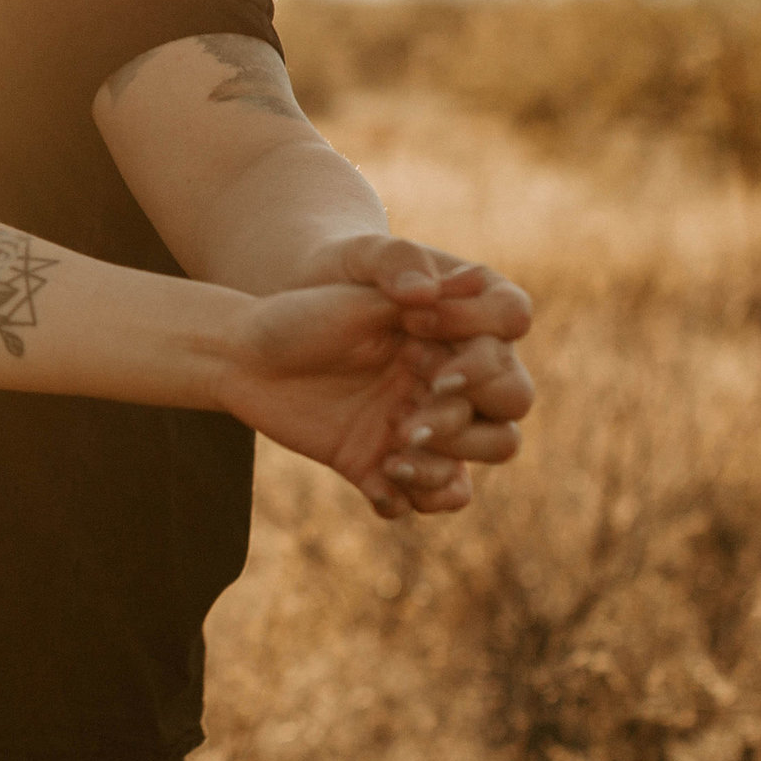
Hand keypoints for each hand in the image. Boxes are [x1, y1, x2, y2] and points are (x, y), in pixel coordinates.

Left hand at [293, 232, 534, 509]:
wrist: (247, 355)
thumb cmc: (308, 303)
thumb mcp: (349, 266)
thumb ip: (396, 263)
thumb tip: (439, 286)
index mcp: (456, 320)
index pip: (510, 320)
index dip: (476, 328)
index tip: (415, 328)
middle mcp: (454, 373)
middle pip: (512, 399)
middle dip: (465, 409)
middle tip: (408, 415)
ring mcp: (429, 420)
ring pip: (488, 450)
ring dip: (449, 461)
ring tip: (395, 452)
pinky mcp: (391, 460)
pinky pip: (433, 494)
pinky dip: (415, 497)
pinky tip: (378, 481)